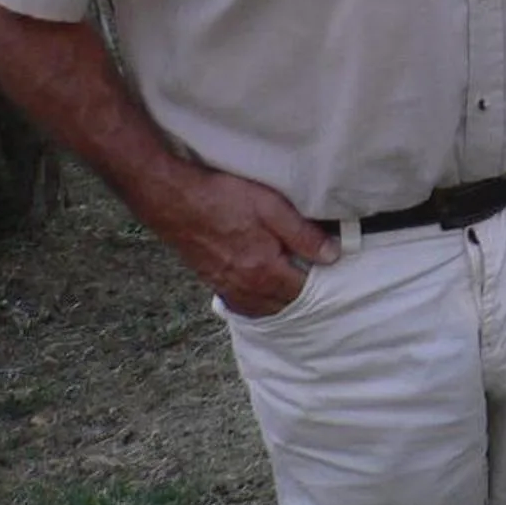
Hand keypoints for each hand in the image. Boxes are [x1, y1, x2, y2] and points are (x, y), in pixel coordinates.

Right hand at [142, 164, 337, 317]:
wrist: (173, 200)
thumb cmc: (223, 197)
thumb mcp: (271, 207)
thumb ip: (303, 234)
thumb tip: (332, 255)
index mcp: (263, 270)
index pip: (302, 291)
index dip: (321, 282)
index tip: (333, 270)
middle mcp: (244, 286)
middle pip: (282, 304)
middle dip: (302, 294)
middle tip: (317, 276)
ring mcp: (225, 286)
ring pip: (260, 307)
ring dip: (279, 300)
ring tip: (294, 282)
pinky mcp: (211, 280)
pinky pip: (240, 302)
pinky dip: (256, 301)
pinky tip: (263, 287)